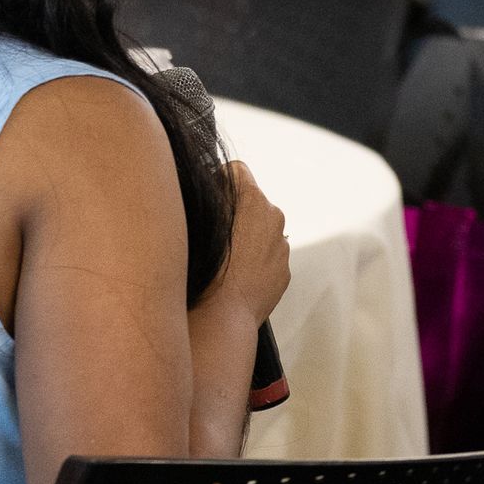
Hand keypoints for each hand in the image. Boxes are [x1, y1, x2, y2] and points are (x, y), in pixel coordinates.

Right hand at [199, 160, 289, 326]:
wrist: (222, 314)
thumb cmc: (205, 266)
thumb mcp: (199, 218)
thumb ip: (209, 193)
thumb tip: (212, 185)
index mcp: (252, 197)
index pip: (236, 169)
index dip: (218, 178)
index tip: (208, 195)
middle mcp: (273, 216)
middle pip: (251, 200)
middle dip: (235, 210)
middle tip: (213, 231)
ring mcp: (281, 245)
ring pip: (261, 230)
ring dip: (246, 236)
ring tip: (224, 258)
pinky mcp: (284, 270)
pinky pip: (268, 255)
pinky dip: (254, 260)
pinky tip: (236, 275)